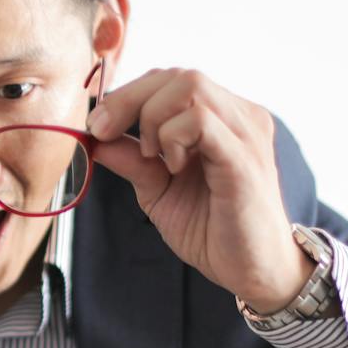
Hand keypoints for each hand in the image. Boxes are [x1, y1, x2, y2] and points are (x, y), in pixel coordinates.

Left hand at [86, 68, 310, 311]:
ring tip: (151, 156)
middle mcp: (240, 116)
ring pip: (191, 86)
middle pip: (179, 75)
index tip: (98, 126)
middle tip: (104, 132)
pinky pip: (202, 122)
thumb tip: (95, 138)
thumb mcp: (159, 191)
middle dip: (129, 99)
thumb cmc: (213, 230)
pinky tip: (171, 166)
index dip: (128, 95)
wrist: (252, 272)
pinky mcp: (244, 159)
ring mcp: (246, 134)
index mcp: (223, 118)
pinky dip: (172, 137)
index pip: (172, 80)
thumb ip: (133, 161)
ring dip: (153, 117)